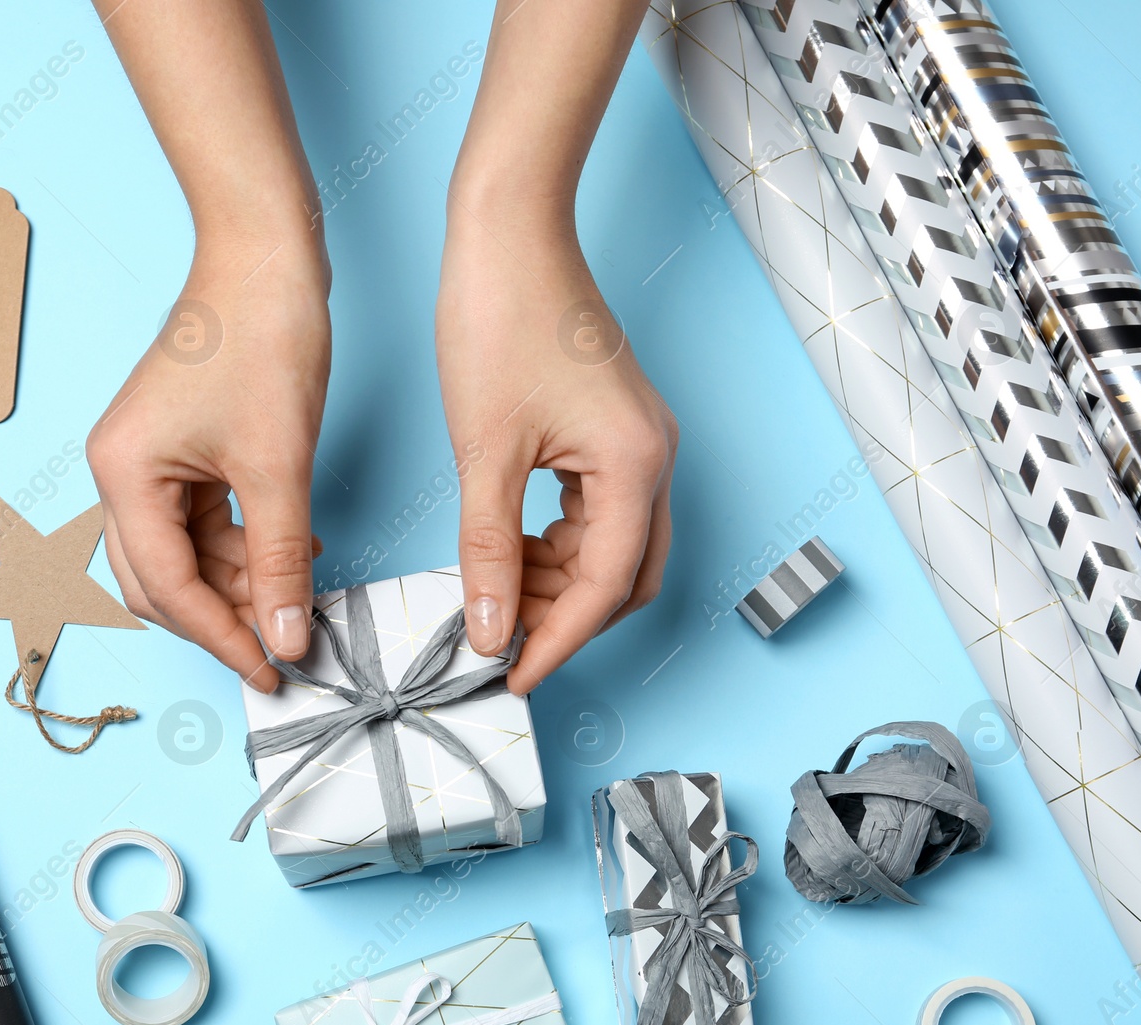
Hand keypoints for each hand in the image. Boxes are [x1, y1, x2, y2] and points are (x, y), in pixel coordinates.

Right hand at [87, 240, 329, 692]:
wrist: (268, 256)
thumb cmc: (262, 338)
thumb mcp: (278, 465)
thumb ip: (279, 561)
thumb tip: (286, 636)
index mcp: (124, 474)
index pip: (167, 588)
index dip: (221, 638)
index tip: (271, 672)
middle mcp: (121, 472)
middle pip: (159, 582)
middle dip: (221, 617)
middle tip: (282, 645)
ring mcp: (148, 461)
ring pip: (184, 556)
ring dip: (238, 581)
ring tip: (299, 589)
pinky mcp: (179, 449)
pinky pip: (203, 522)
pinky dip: (244, 544)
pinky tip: (294, 550)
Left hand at [436, 207, 676, 693]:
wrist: (510, 233)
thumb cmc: (499, 319)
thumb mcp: (484, 451)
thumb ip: (489, 550)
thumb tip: (490, 628)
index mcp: (635, 466)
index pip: (604, 590)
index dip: (557, 643)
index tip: (510, 676)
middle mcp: (655, 458)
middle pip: (626, 578)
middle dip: (566, 618)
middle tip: (500, 638)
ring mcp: (641, 443)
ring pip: (615, 549)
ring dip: (562, 583)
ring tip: (495, 594)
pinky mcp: (618, 430)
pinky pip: (602, 512)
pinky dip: (562, 544)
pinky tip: (513, 548)